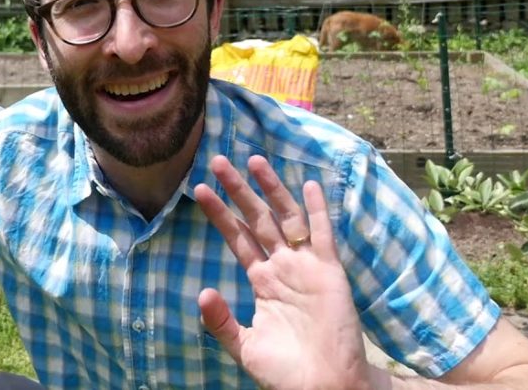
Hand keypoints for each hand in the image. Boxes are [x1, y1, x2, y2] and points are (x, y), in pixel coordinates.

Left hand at [194, 155, 369, 389]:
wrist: (323, 386)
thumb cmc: (285, 371)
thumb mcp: (244, 346)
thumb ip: (221, 321)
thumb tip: (201, 292)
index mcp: (263, 280)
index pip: (237, 238)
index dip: (220, 214)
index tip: (198, 190)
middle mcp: (283, 266)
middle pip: (258, 219)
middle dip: (238, 191)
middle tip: (218, 162)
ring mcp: (306, 266)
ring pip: (287, 217)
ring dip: (272, 189)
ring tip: (254, 160)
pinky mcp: (329, 271)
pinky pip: (322, 235)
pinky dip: (317, 210)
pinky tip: (309, 185)